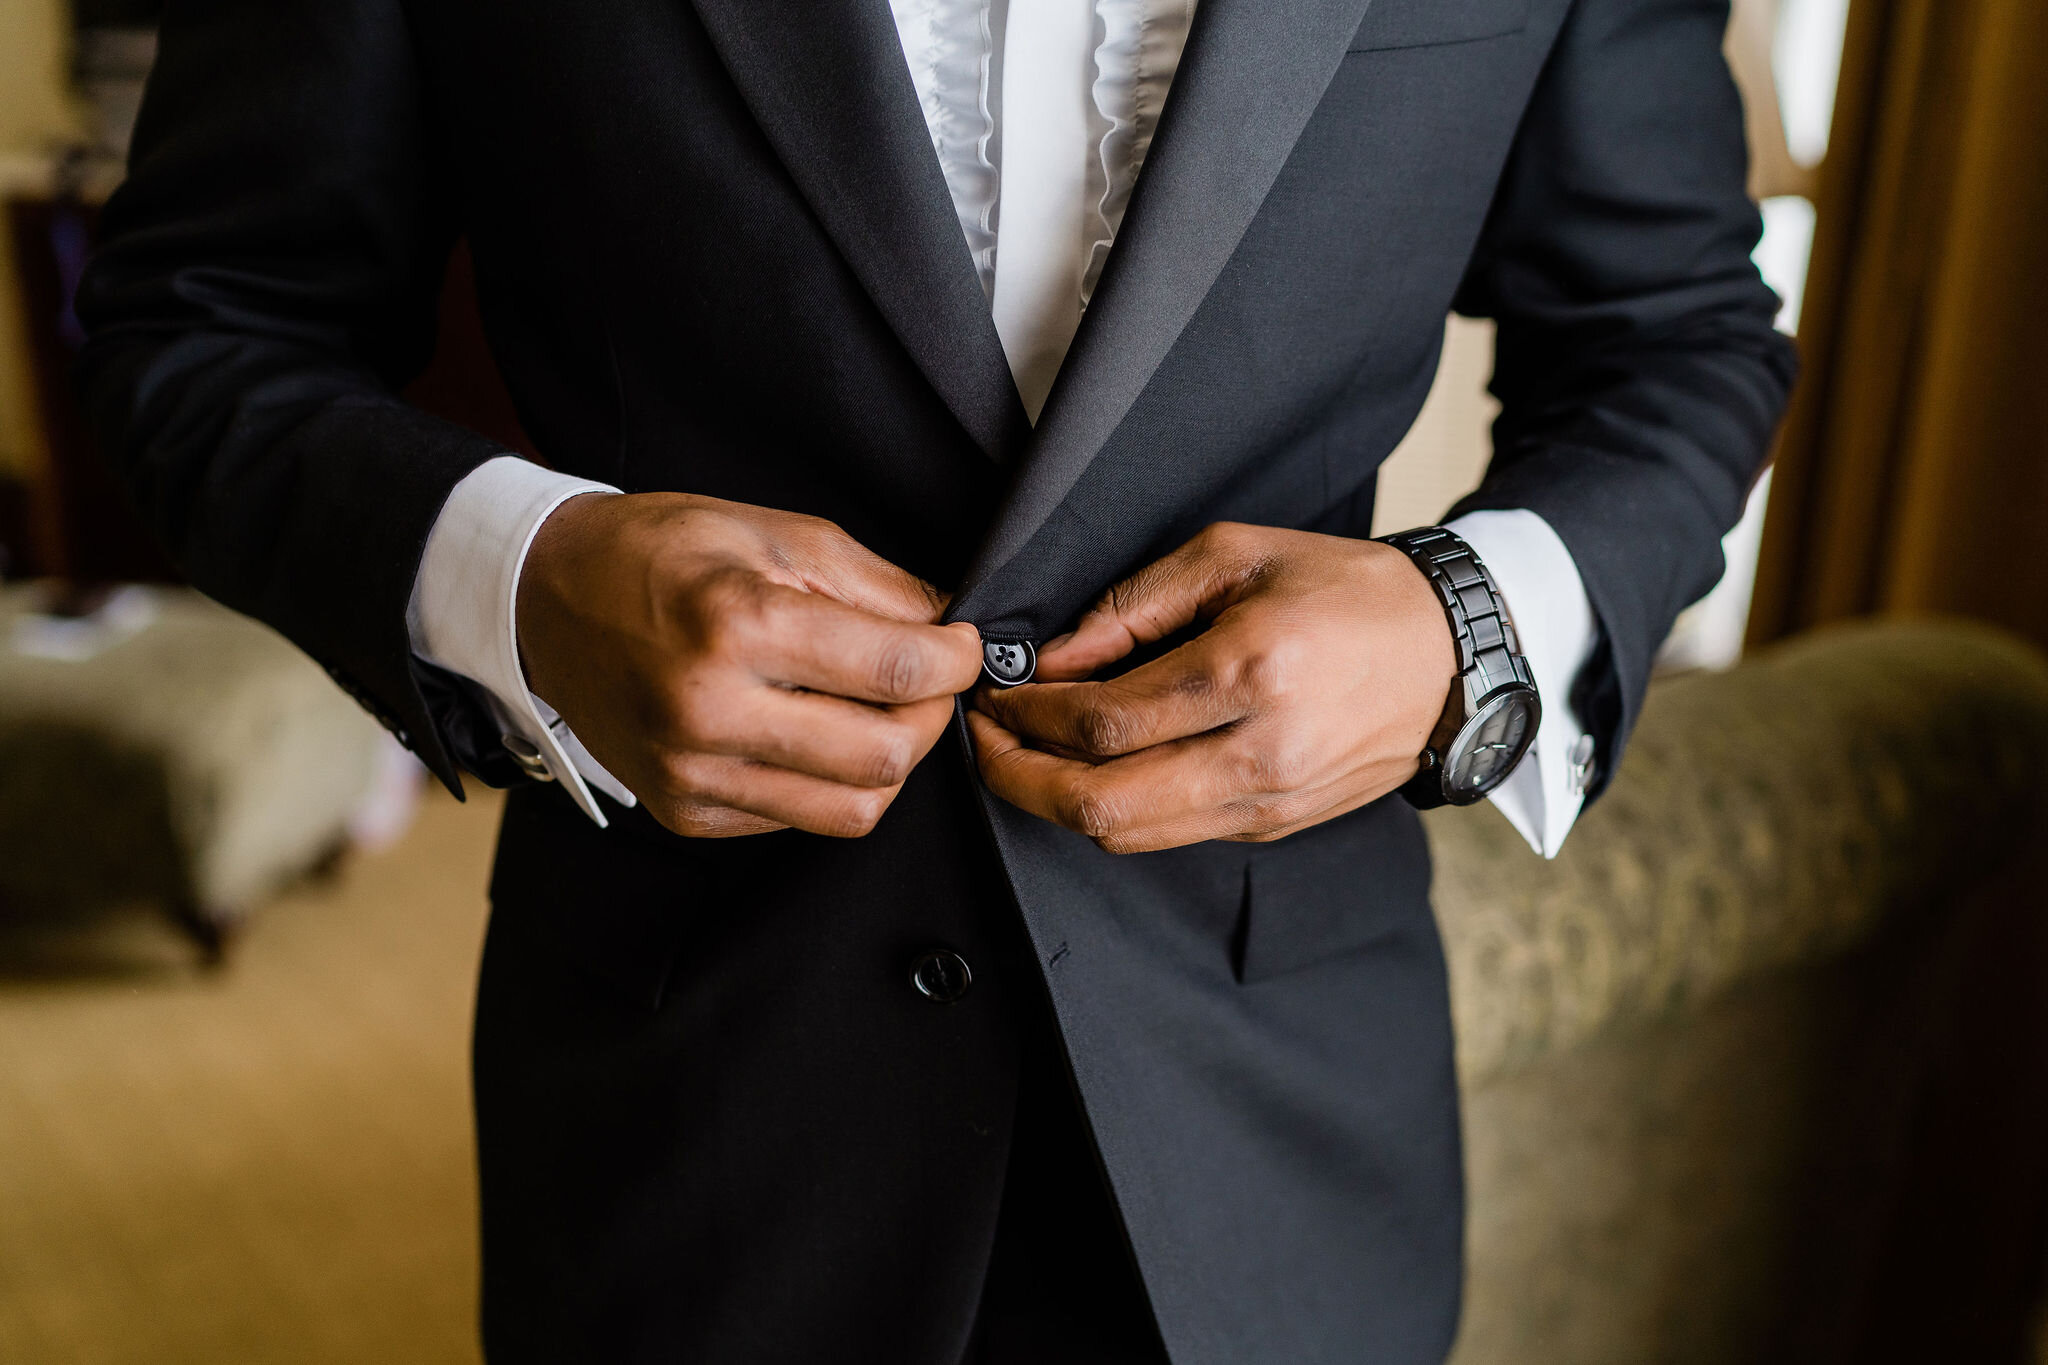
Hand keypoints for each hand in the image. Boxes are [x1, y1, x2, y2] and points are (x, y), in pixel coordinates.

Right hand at [518, 492, 983, 838]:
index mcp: (738, 625)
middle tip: (927, 682)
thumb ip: (878, 587)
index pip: (896, 671)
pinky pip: (798, 819)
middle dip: (931, 718)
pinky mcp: (685, 812)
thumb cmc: (659, 555)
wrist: (548, 598)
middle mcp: (710, 712)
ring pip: (852, 809)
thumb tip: (951, 630)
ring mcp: (693, 774)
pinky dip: (827, 782)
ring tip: (874, 710)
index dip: (956, 662)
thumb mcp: (776, 533)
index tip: (965, 648)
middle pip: (885, 757)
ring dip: (887, 761)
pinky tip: (809, 732)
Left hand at [968, 523, 1454, 852]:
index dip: (1027, 718)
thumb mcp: (1235, 555)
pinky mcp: (1275, 827)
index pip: (1102, 722)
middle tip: (983, 740)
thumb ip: (1132, 606)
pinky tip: (1092, 770)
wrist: (1451, 657)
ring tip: (1024, 758)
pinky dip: (1115, 810)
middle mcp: (1260, 753)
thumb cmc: (1345, 591)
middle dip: (1019, 778)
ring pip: (1128, 836)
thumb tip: (1053, 661)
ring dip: (1057, 804)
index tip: (993, 695)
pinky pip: (1169, 835)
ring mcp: (1270, 803)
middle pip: (1101, 805)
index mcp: (1251, 670)